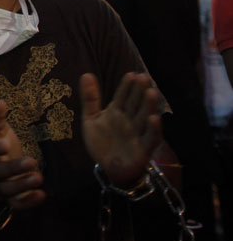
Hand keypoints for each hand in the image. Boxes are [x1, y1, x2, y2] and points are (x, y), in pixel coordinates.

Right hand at [0, 100, 44, 209]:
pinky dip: (28, 202)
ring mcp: (1, 187)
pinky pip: (16, 204)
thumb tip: (0, 101)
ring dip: (22, 185)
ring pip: (7, 189)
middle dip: (13, 168)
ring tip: (39, 177)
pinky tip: (42, 194)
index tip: (5, 144)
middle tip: (32, 162)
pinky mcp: (11, 199)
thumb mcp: (0, 133)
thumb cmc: (2, 149)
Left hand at [80, 72, 161, 186]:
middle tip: (144, 77)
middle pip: (135, 104)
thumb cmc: (102, 142)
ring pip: (144, 118)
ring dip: (148, 106)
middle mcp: (129, 120)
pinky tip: (154, 118)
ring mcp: (137, 134)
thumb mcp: (91, 118)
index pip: (123, 96)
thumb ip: (90, 98)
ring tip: (151, 92)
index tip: (131, 74)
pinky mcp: (143, 149)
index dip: (127, 86)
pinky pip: (150, 138)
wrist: (108, 167)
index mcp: (117, 112)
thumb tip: (86, 74)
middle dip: (139, 91)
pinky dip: (153, 129)